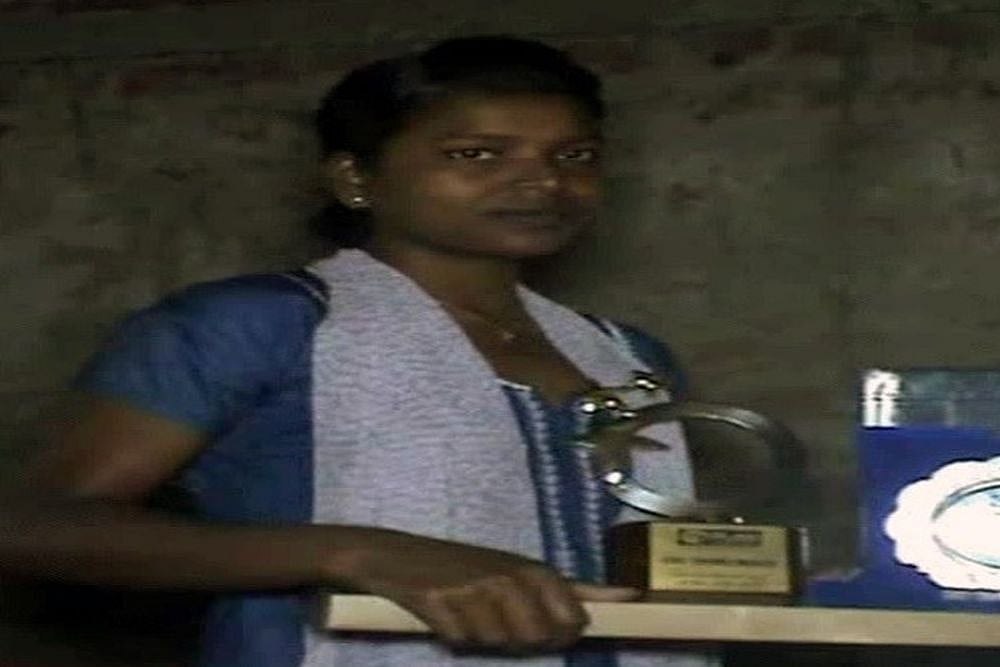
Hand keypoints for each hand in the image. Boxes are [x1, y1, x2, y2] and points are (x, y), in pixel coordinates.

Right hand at [334, 528, 638, 652]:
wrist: (399, 553)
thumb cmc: (471, 564)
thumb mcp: (523, 569)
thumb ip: (576, 588)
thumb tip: (630, 596)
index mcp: (532, 569)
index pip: (571, 617)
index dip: (561, 632)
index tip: (544, 626)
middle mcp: (508, 576)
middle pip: (537, 639)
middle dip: (519, 641)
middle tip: (497, 618)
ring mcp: (474, 589)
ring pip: (496, 644)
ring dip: (482, 637)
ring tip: (469, 610)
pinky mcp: (441, 602)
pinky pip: (461, 642)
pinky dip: (452, 635)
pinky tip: (445, 612)